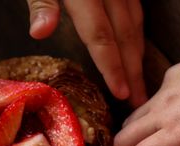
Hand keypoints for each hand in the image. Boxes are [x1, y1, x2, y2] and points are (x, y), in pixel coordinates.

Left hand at [26, 0, 146, 106]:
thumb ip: (41, 3)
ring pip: (135, 24)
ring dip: (137, 55)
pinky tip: (135, 50)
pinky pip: (136, 11)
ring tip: (139, 83)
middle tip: (139, 101)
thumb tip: (40, 32)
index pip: (101, 37)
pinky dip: (137, 35)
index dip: (112, 67)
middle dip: (133, 71)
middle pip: (125, 36)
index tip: (122, 94)